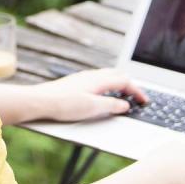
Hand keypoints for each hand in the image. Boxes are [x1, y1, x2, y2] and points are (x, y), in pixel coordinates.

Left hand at [30, 68, 147, 121]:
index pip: (125, 81)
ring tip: (123, 96)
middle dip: (130, 85)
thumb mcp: (93, 108)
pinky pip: (97, 80)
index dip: (137, 91)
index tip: (144, 101)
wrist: (40, 101)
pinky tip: (102, 96)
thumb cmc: (64, 104)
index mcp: (99, 80)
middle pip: (117, 75)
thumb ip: (111, 106)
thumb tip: (125, 106)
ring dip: (118, 84)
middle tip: (136, 97)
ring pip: (107, 76)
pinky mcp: (75, 83)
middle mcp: (92, 76)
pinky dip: (107, 86)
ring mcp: (83, 78)